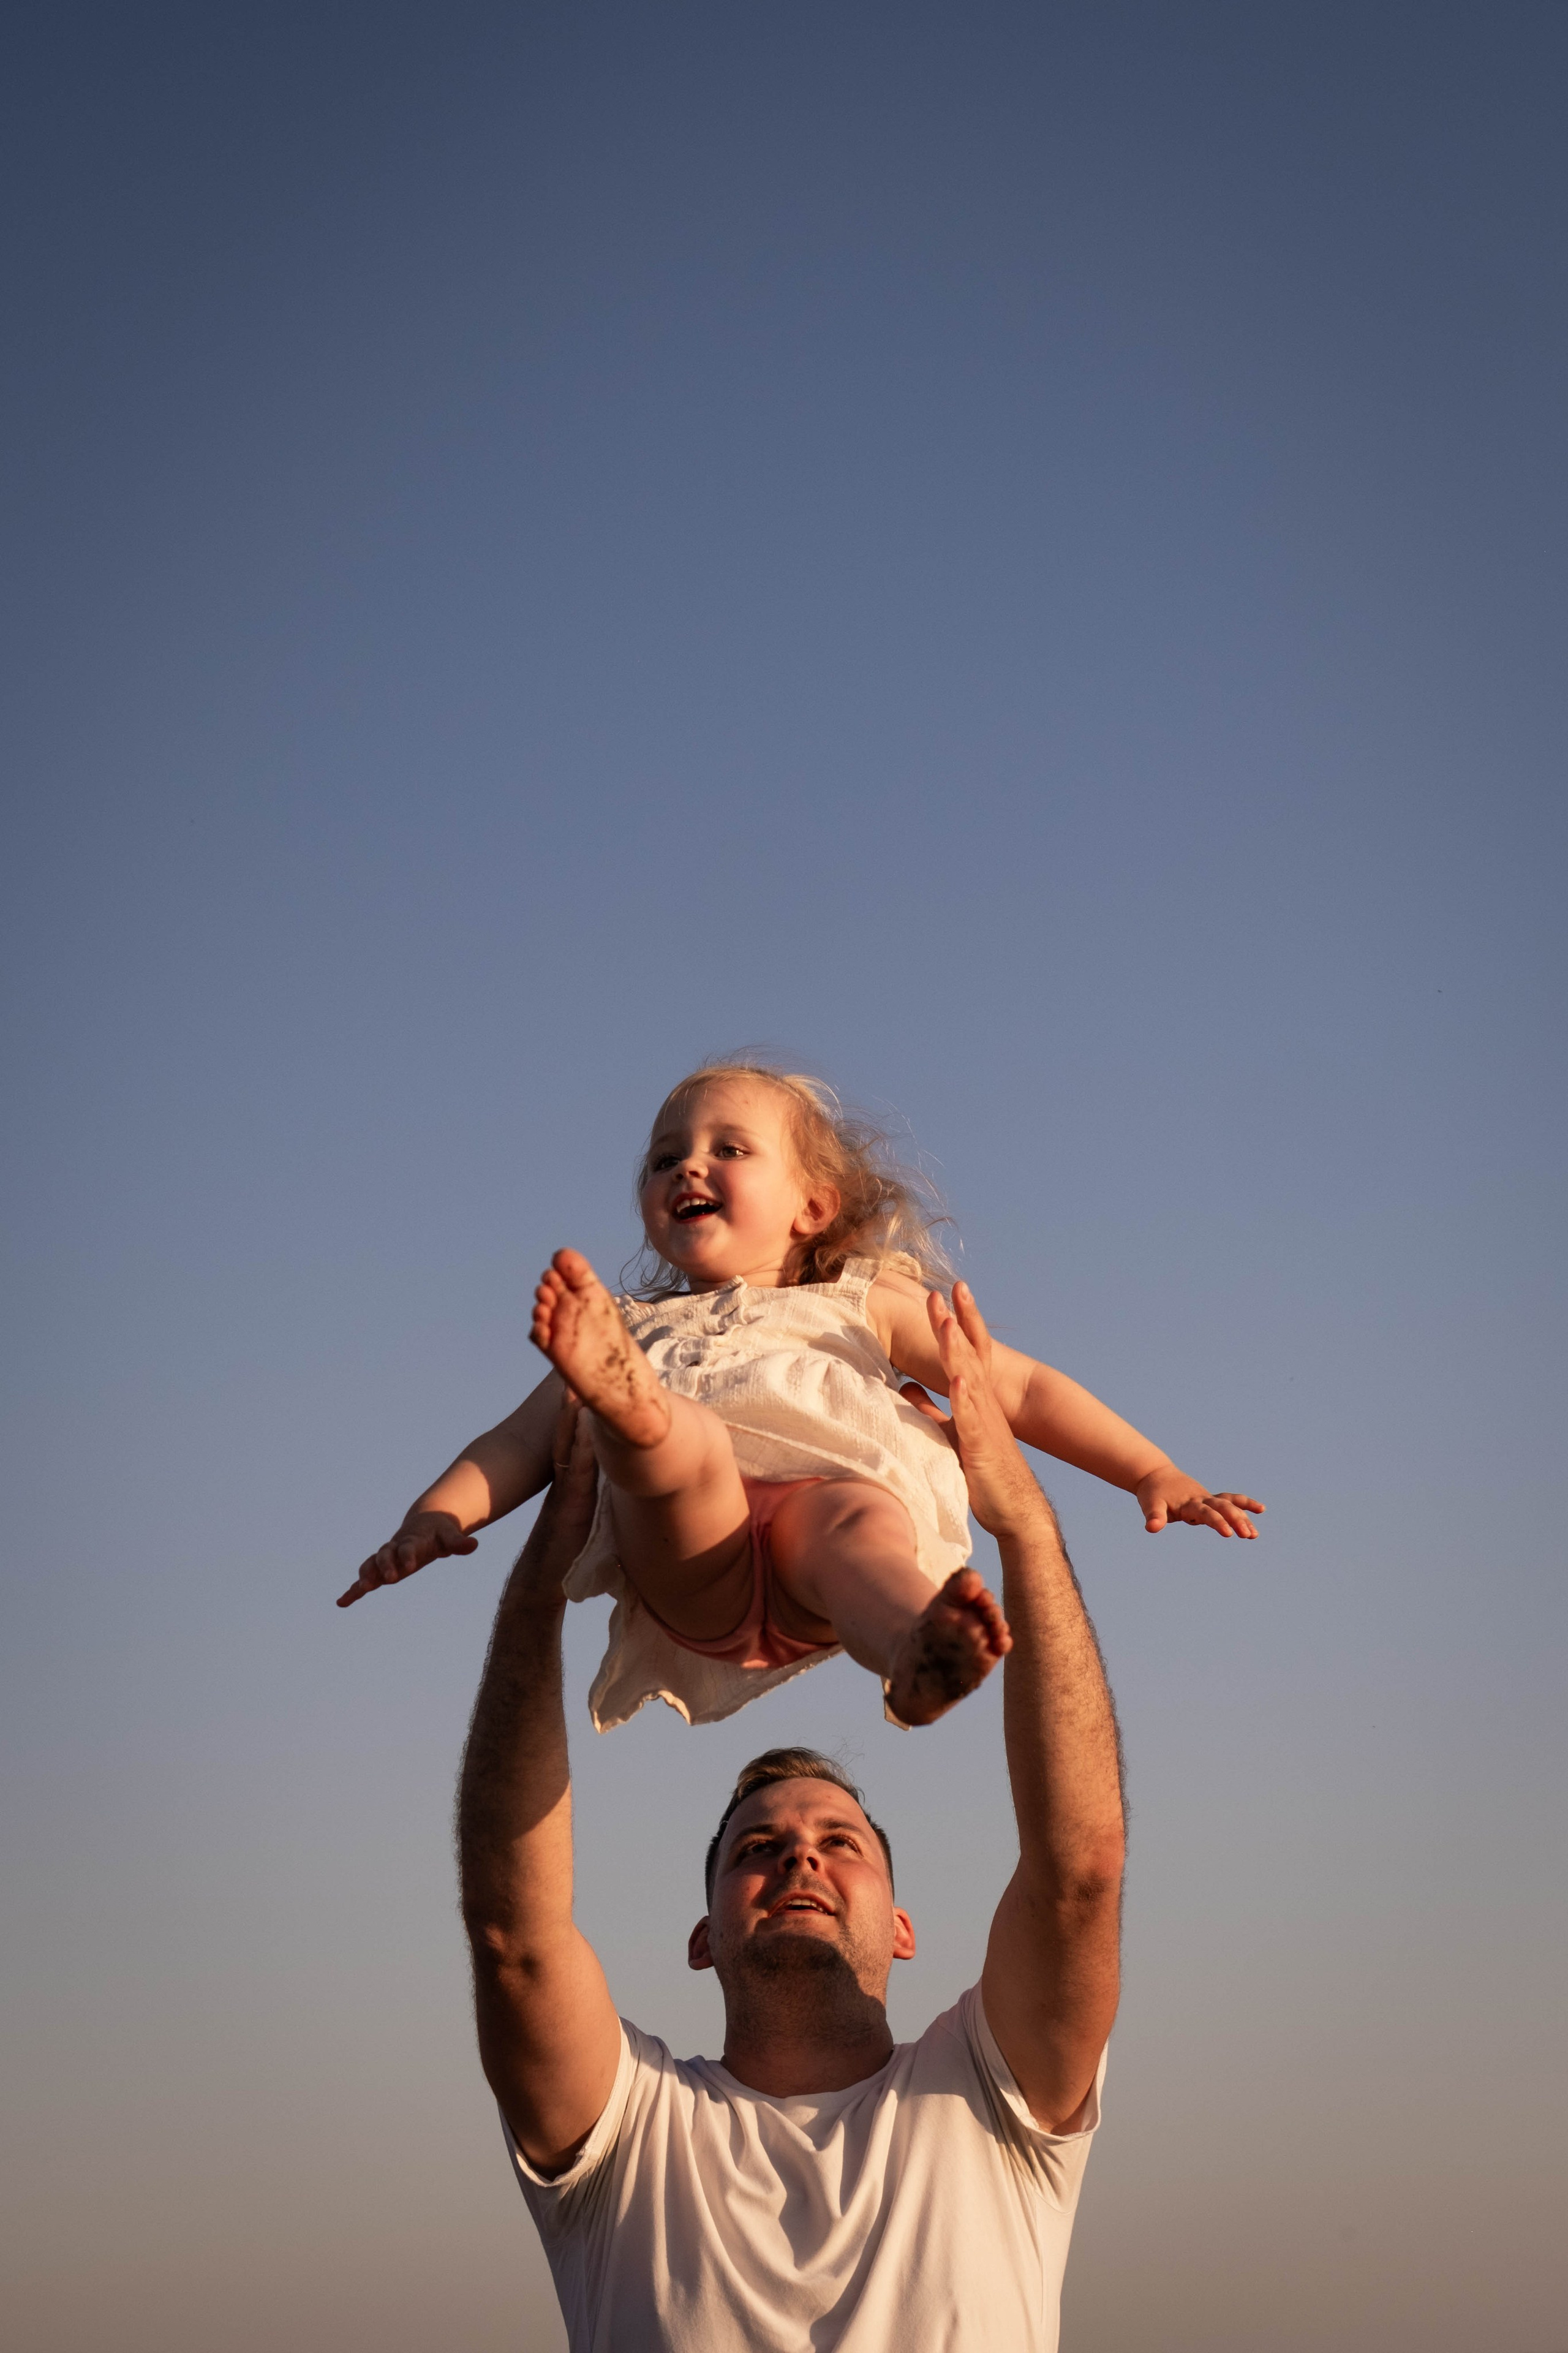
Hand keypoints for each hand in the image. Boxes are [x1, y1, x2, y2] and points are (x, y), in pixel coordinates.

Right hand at [337, 1511, 478, 1607]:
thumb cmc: (439, 1532)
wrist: (424, 1524)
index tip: (410, 1567)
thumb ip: (458, 1542)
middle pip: (385, 1555)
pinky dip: (353, 1590)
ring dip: (365, 1577)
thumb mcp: (450, 1536)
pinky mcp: (381, 1569)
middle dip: (385, 1566)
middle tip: (390, 1579)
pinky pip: (364, 1579)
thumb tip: (474, 1544)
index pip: (408, 1547)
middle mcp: (395, 1549)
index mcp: (412, 1540)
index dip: (408, 1555)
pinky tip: (342, 1603)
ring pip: (370, 1565)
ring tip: (360, 1590)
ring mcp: (386, 1558)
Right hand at [509, 1398, 599, 1603]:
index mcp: (568, 1479)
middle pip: (569, 1434)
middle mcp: (564, 1480)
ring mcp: (566, 1493)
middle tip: (573, 1369)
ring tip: (577, 1386)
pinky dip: (583, 1450)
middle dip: (572, 1403)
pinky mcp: (570, 1510)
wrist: (541, 1580)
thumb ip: (587, 1493)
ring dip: (575, 1417)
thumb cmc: (562, 1550)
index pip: (573, 1437)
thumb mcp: (578, 1513)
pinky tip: (590, 1429)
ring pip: (571, 1447)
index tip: (581, 1381)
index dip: (576, 1410)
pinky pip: (577, 1474)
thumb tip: (608, 1476)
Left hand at [899, 1282, 1047, 1540]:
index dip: (955, 1322)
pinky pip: (972, 1420)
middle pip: (969, 1355)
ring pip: (970, 1380)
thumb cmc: (986, 1471)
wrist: (1016, 1509)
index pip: (966, 1352)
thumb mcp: (951, 1432)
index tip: (942, 1293)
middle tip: (943, 1290)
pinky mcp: (981, 1448)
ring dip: (958, 1351)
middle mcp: (984, 1404)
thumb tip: (906, 1385)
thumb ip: (929, 1409)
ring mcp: (985, 1423)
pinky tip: (958, 1380)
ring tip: (948, 1324)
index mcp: (977, 1399)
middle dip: (956, 1322)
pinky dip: (965, 1399)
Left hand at [1135, 1467, 1262, 1539]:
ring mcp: (1207, 1498)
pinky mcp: (1209, 1499)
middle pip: (1223, 1507)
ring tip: (1254, 1535)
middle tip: (1248, 1535)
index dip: (1217, 1522)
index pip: (1205, 1513)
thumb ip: (1154, 1516)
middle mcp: (1201, 1499)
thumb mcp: (1150, 1504)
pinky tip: (1260, 1509)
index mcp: (1189, 1502)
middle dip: (1236, 1520)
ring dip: (1244, 1517)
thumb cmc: (1153, 1493)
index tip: (1228, 1533)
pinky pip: (1230, 1501)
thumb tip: (1151, 1529)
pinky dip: (1244, 1504)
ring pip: (1230, 1504)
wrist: (1156, 1475)